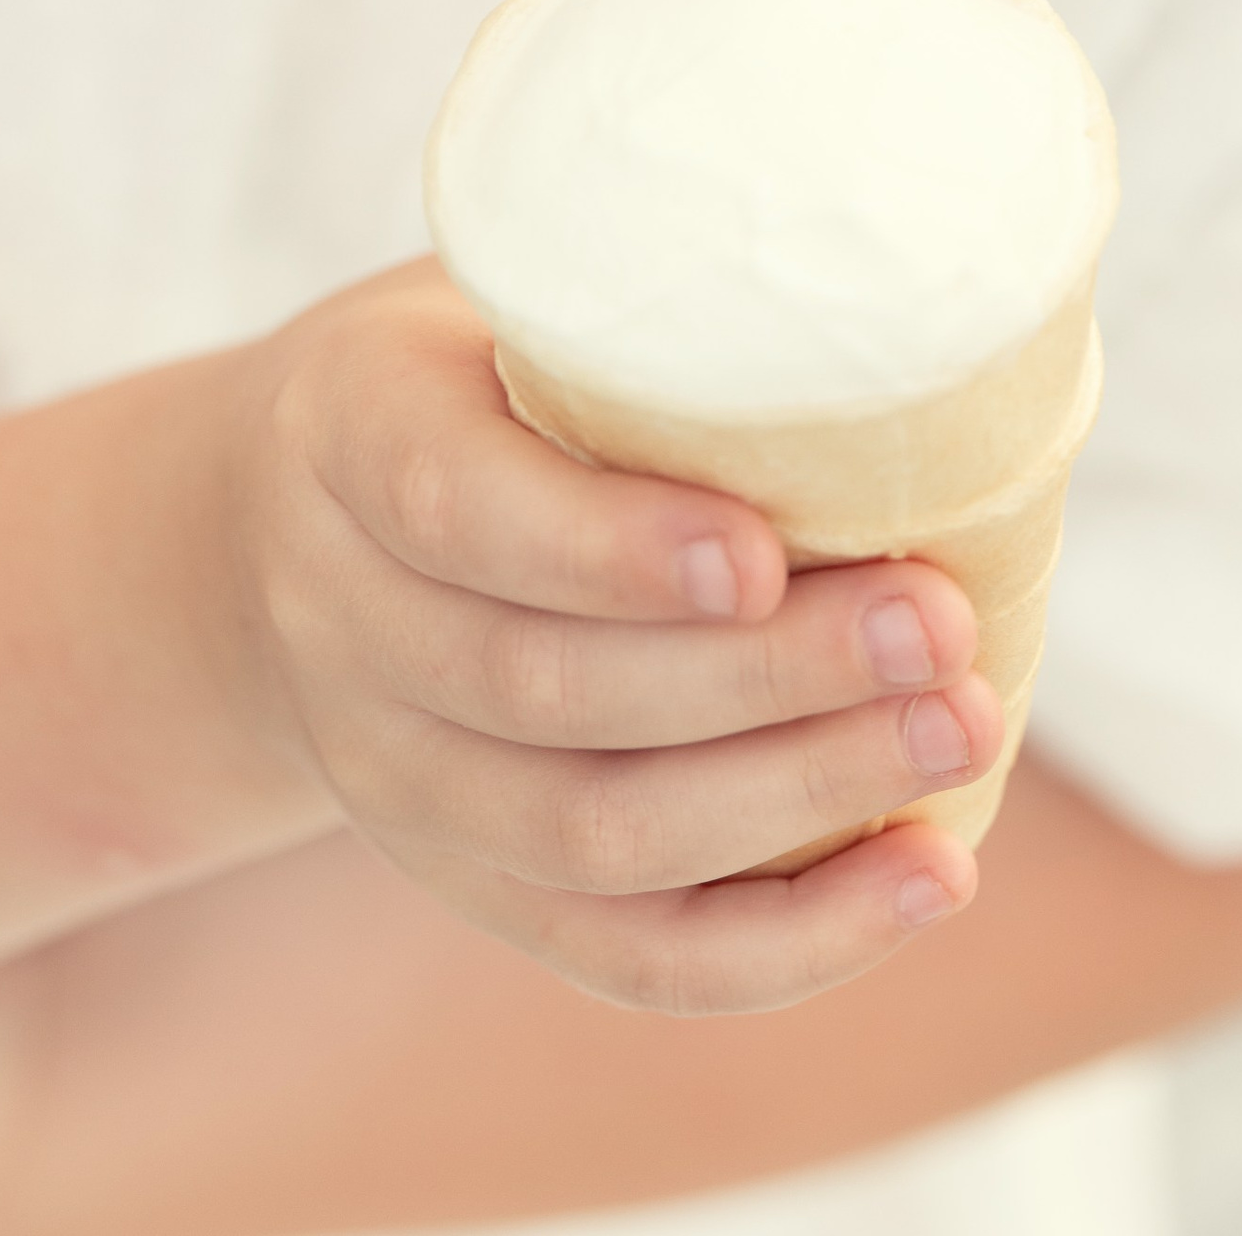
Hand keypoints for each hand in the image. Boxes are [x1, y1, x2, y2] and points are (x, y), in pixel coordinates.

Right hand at [208, 261, 1002, 1016]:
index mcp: (346, 433)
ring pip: (599, 836)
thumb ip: (642, 303)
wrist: (277, 528)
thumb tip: (893, 295)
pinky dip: (792, 939)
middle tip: (944, 623)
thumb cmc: (467, 366)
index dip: (610, 546)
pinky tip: (931, 873)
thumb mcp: (504, 288)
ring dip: (804, 798)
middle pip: (552, 690)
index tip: (763, 547)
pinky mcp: (472, 886)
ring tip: (964, 726)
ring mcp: (396, 780)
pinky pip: (630, 954)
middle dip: (771, 674)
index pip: (458, 508)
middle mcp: (343, 622)